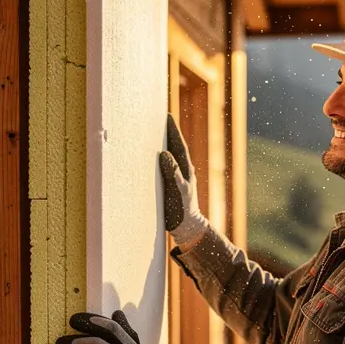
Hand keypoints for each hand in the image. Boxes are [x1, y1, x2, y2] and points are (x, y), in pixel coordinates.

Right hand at [160, 113, 207, 245]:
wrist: (188, 227)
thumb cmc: (182, 211)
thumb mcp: (177, 191)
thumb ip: (172, 173)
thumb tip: (165, 153)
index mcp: (185, 169)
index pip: (178, 144)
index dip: (172, 130)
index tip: (167, 115)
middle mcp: (183, 170)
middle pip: (176, 146)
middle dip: (169, 132)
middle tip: (161, 117)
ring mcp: (179, 177)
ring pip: (172, 154)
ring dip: (165, 142)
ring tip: (157, 130)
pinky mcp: (173, 184)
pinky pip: (167, 165)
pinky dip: (162, 156)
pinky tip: (156, 155)